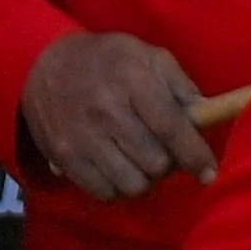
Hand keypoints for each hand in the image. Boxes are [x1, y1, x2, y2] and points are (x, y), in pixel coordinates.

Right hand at [20, 31, 219, 200]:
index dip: (195, 155)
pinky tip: (118, 168)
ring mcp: (82, 136)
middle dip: (168, 164)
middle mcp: (106, 109)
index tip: (208, 172)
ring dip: (145, 179)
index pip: (172, 128)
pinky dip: (118, 188)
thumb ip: (179, 85)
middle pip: (156, 164)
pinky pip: (105, 194)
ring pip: (133, 185)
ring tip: (140, 162)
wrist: (42, 63)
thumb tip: (206, 117)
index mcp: (132, 79)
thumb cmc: (106, 60)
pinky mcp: (65, 157)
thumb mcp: (146, 55)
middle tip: (163, 153)